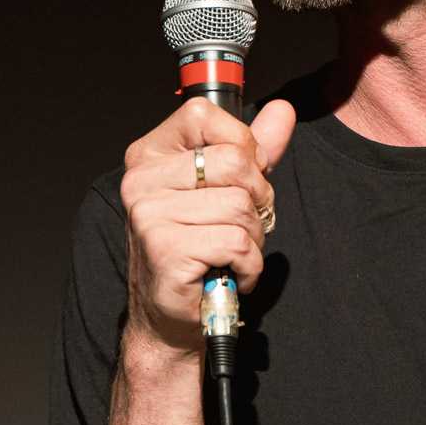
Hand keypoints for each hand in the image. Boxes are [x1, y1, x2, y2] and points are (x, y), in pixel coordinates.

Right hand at [119, 96, 296, 353]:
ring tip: (230, 253)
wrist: (169, 314)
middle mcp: (142, 179)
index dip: (240, 144)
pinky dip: (248, 264)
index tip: (241, 178)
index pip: (203, 114)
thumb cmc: (198, 248)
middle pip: (235, 162)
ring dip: (252, 237)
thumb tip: (283, 110)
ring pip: (241, 206)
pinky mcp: (165, 249)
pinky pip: (237, 242)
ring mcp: (150, 214)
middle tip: (240, 225)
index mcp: (151, 154)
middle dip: (257, 199)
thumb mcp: (226, 189)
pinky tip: (228, 271)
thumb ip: (253, 149)